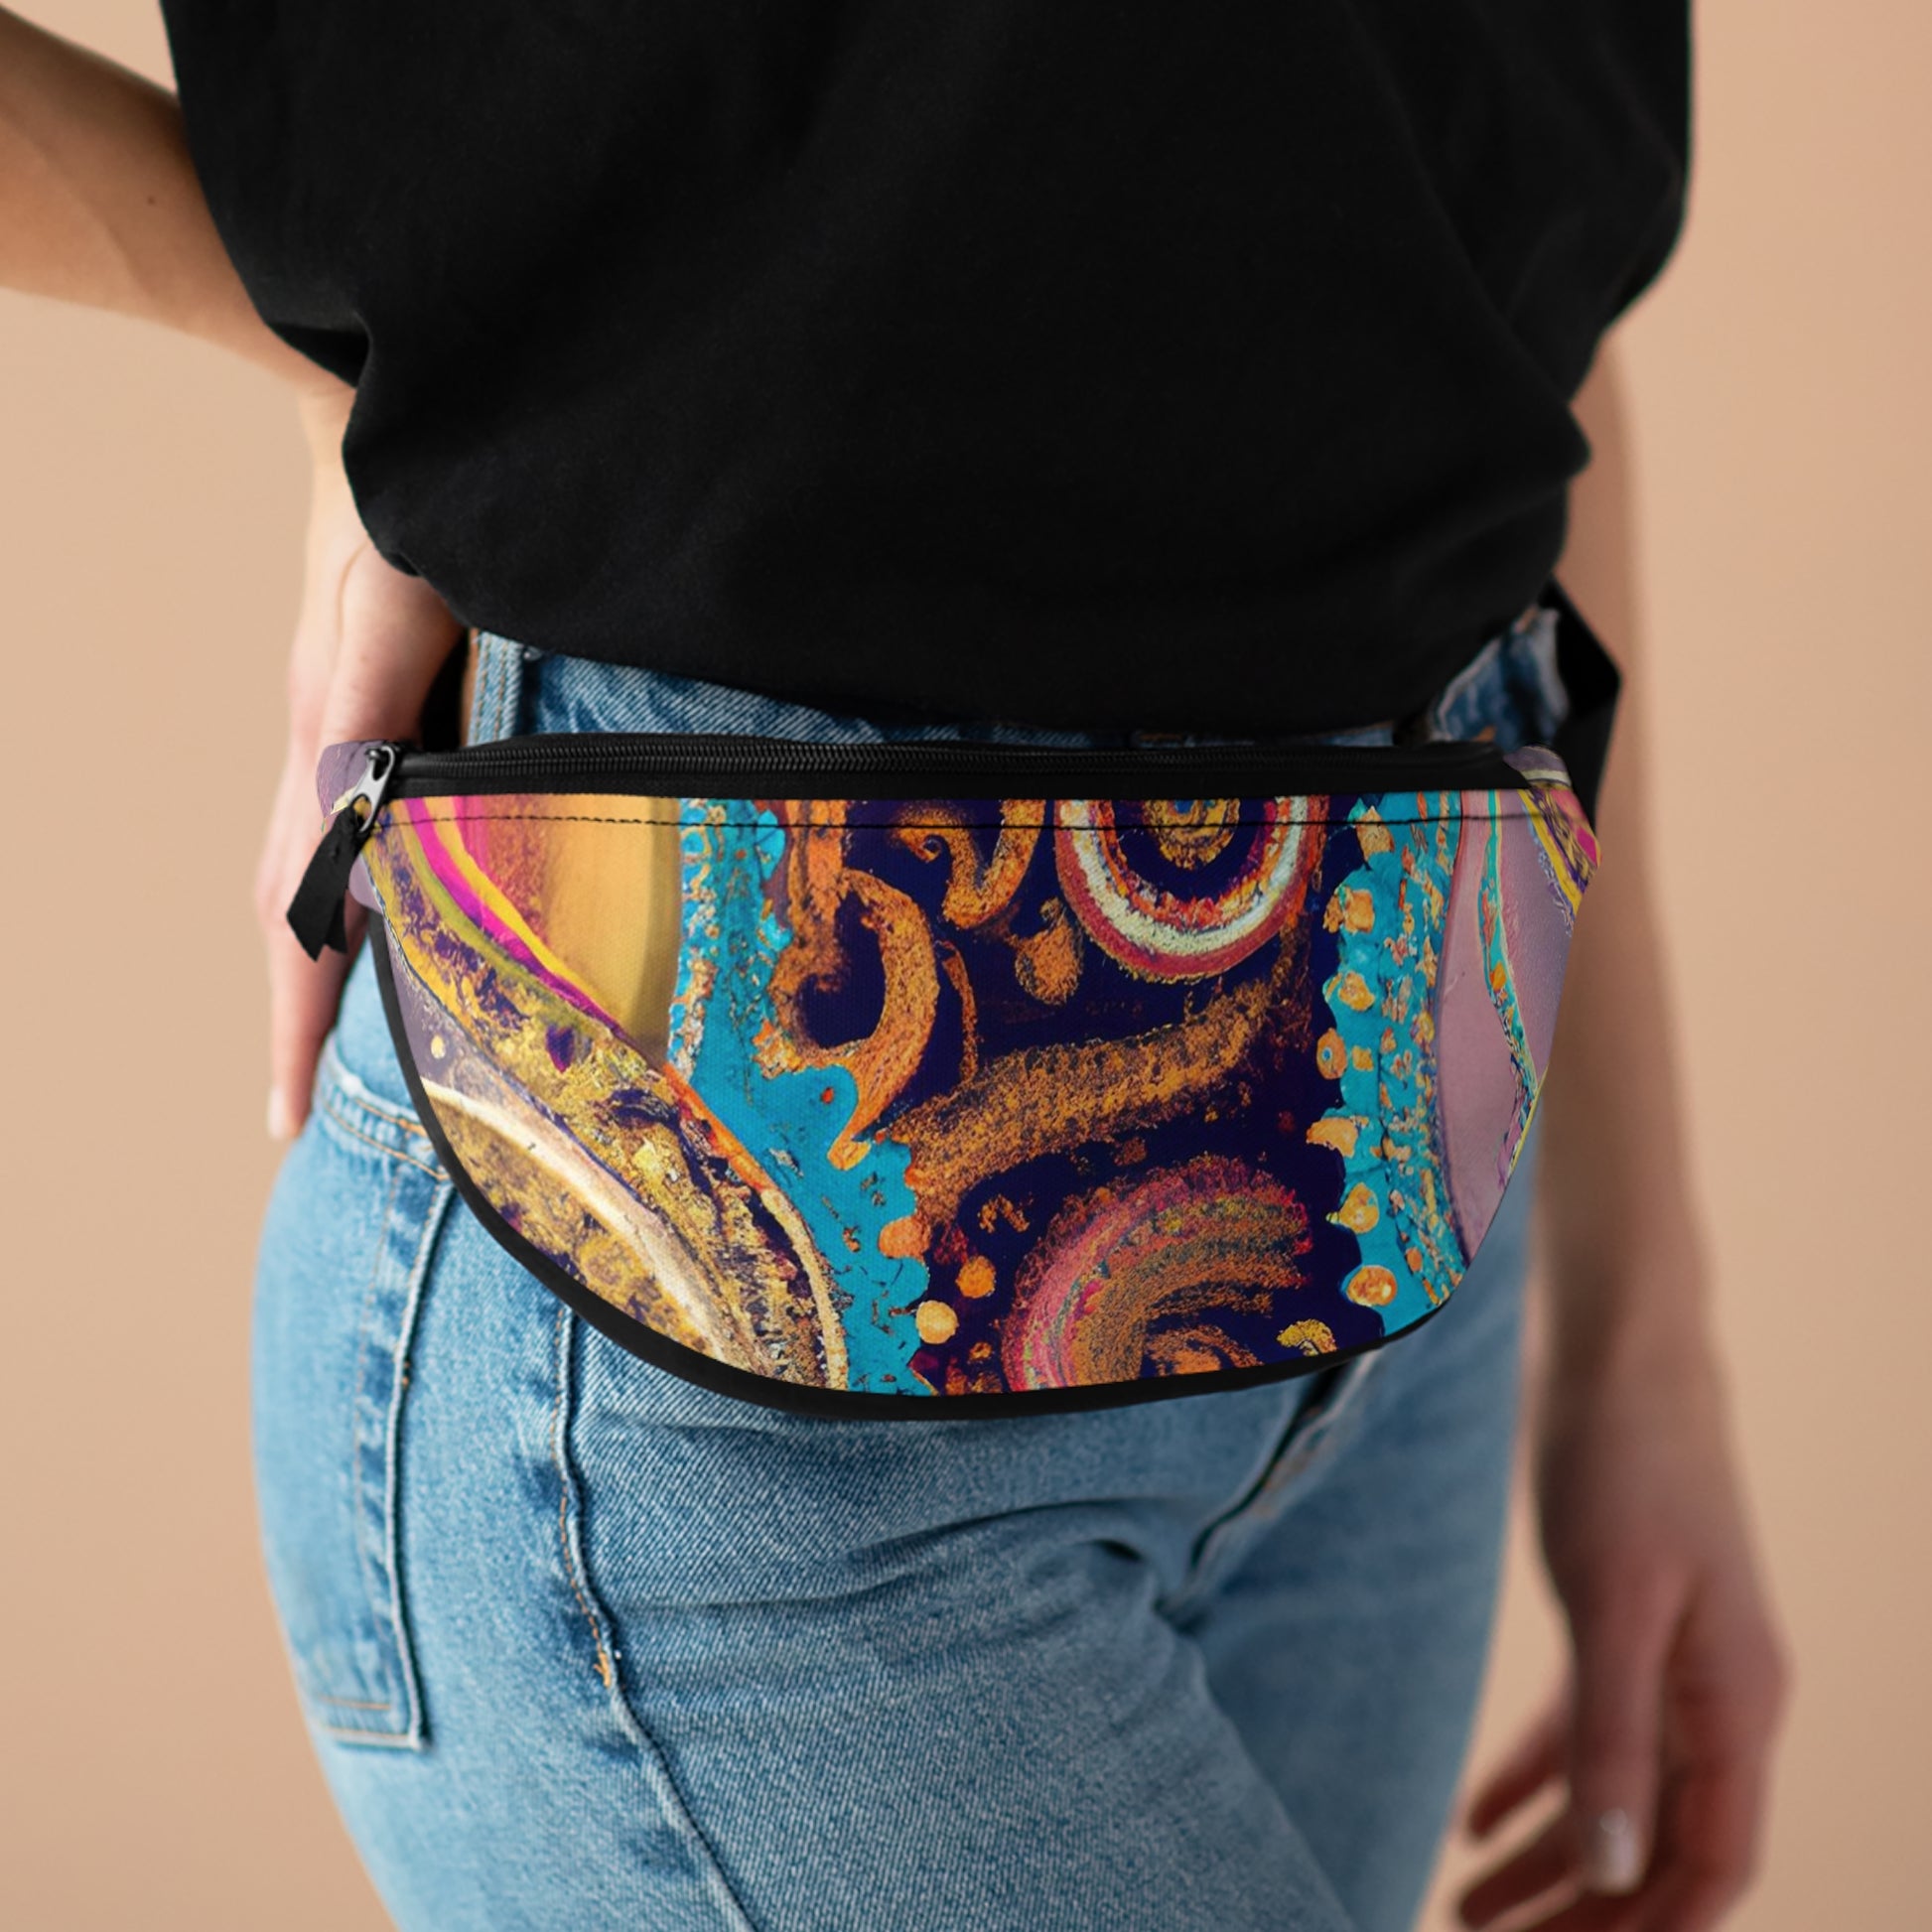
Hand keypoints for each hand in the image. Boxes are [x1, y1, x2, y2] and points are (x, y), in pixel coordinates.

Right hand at [256, 385, 463, 1138]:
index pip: (298, 913)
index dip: (296, 1019)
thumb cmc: (398, 497)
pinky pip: (350, 825)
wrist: (377, 405)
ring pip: (313, 874)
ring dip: (319, 966)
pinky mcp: (374, 704)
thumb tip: (352, 834)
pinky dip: (349, 895)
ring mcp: (344, 728)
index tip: (286, 1118)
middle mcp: (327, 750)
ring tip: (333, 1051)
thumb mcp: (393, 600)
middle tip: (300, 1119)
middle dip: (297, 1019)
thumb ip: (370, 709)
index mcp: (330, 746)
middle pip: (292, 912)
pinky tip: (389, 919)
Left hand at [1455, 1314, 1790, 1930]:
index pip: (1712, 1863)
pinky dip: (1533, 1781)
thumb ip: (1614, 1734)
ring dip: (1547, 1862)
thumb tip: (1616, 1875)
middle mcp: (1715, 1695)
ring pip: (1616, 1796)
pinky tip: (1473, 1823)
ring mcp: (1671, 1659)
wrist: (1619, 1350)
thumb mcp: (1615, 1601)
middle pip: (1657, 1845)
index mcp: (1738, 1702)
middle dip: (1583, 1914)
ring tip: (1461, 1910)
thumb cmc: (1626, 1461)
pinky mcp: (1621, 1622)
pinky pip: (1584, 1732)